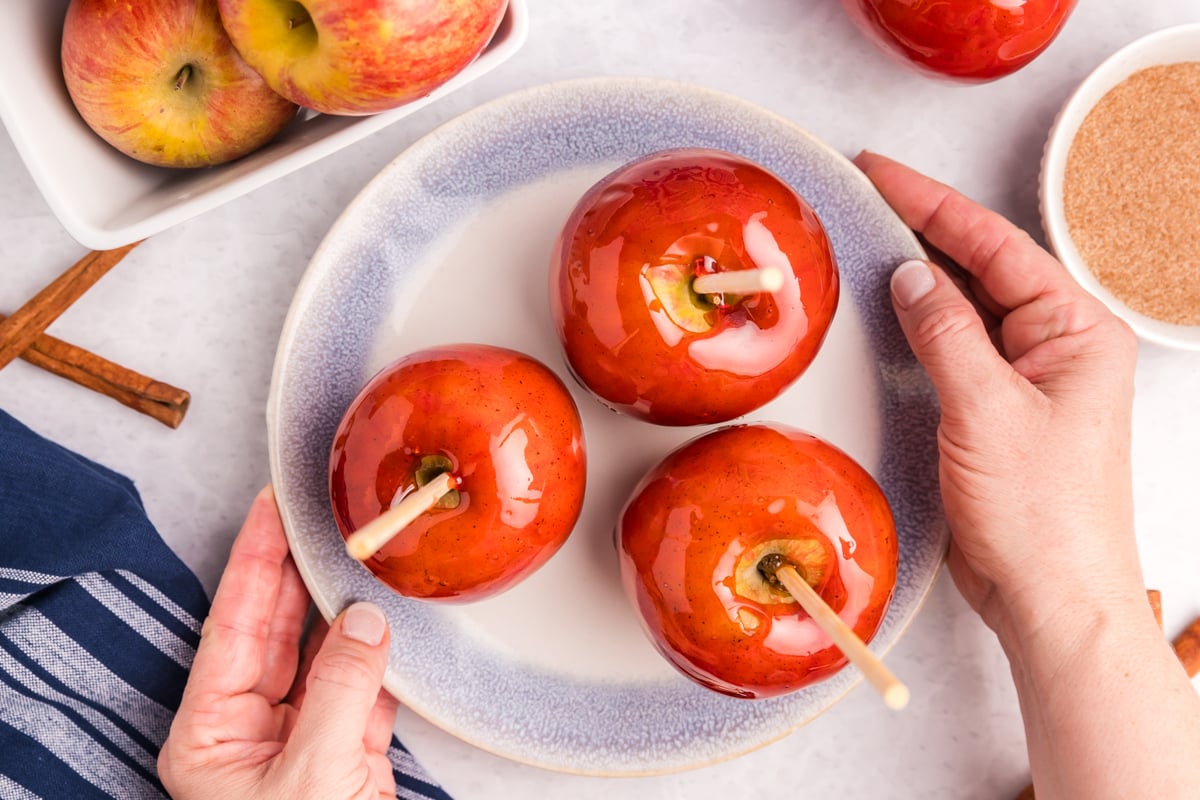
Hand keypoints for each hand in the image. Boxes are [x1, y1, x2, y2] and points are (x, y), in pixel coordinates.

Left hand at [158, 486, 399, 799]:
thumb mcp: (313, 778)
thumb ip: (340, 692)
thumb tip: (366, 624)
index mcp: (211, 735)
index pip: (232, 626)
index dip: (252, 560)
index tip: (269, 506)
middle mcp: (250, 731)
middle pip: (275, 628)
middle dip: (298, 569)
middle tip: (320, 512)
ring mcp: (301, 740)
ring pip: (323, 653)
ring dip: (345, 606)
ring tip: (360, 550)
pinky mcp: (347, 754)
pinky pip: (363, 687)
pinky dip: (381, 653)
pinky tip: (390, 615)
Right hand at [854, 151, 1146, 641]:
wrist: (1051, 598)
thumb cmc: (1043, 514)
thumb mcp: (986, 410)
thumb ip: (945, 332)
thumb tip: (912, 274)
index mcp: (1077, 332)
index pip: (996, 246)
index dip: (933, 204)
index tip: (880, 172)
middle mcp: (1057, 348)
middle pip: (983, 268)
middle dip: (924, 231)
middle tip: (865, 195)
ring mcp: (1028, 381)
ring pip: (966, 310)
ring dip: (919, 280)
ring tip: (867, 241)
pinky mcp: (997, 414)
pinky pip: (954, 352)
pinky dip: (918, 330)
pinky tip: (887, 316)